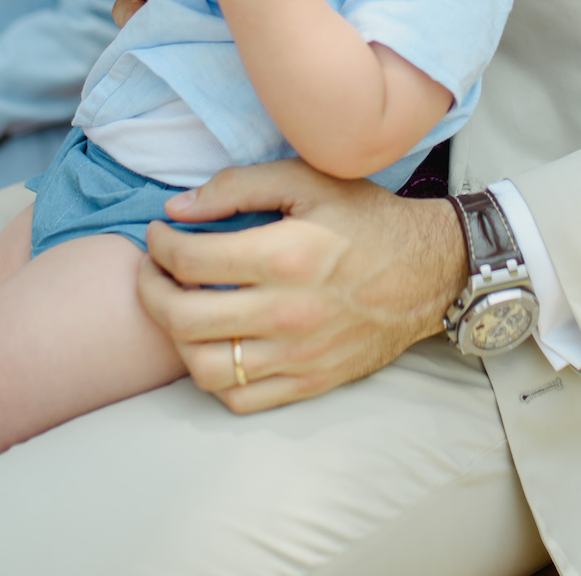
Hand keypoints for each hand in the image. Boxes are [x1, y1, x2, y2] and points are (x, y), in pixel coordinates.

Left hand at [135, 158, 466, 413]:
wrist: (430, 271)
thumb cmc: (367, 220)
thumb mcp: (308, 180)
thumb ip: (237, 187)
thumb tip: (177, 209)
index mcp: (286, 255)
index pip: (189, 260)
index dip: (159, 245)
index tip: (159, 234)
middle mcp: (288, 312)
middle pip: (183, 318)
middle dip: (151, 290)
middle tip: (152, 271)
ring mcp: (299, 355)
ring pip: (204, 368)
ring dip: (176, 340)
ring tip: (178, 309)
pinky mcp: (310, 383)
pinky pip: (240, 400)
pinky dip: (213, 378)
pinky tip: (214, 345)